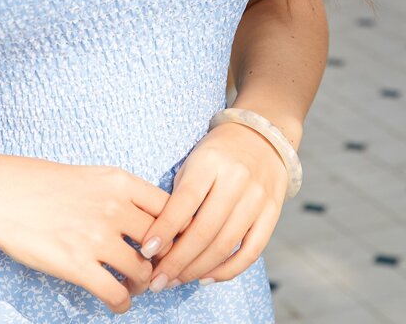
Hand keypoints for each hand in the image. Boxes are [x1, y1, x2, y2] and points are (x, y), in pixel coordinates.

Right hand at [0, 151, 170, 314]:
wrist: (0, 193)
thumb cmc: (42, 183)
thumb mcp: (91, 176)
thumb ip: (122, 196)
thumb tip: (151, 223)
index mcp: (120, 181)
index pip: (171, 208)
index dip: (177, 232)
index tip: (172, 245)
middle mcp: (114, 208)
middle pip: (162, 244)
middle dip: (163, 263)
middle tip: (156, 272)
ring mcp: (96, 237)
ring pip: (144, 273)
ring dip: (142, 286)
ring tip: (132, 286)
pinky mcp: (77, 266)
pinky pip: (117, 295)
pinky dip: (122, 304)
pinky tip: (116, 302)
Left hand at [137, 123, 288, 290]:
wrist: (261, 137)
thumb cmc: (216, 154)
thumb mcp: (192, 162)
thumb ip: (179, 196)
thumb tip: (159, 239)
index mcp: (210, 162)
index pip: (184, 203)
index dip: (163, 230)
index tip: (145, 251)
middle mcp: (236, 180)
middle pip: (204, 231)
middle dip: (177, 261)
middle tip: (157, 280)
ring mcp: (257, 198)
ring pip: (225, 245)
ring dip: (197, 270)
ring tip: (176, 280)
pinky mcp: (272, 213)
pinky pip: (251, 252)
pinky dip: (227, 270)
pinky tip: (206, 278)